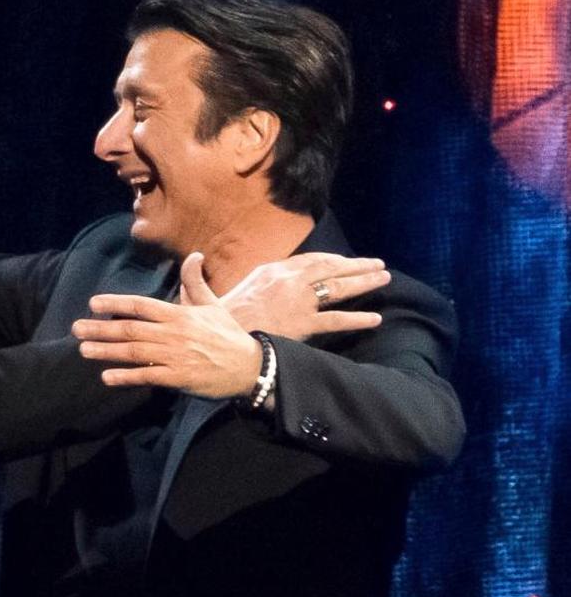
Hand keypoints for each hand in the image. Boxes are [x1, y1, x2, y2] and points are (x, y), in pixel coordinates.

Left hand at [72, 253, 261, 396]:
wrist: (249, 366)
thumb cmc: (227, 335)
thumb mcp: (212, 305)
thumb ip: (195, 282)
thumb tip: (194, 255)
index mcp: (179, 314)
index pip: (141, 305)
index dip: (116, 303)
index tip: (94, 303)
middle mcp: (173, 333)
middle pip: (131, 328)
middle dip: (101, 328)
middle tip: (76, 328)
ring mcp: (175, 356)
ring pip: (134, 352)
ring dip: (107, 351)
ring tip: (83, 349)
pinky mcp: (178, 377)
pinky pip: (147, 376)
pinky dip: (126, 377)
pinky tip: (107, 377)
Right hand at [220, 252, 387, 339]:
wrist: (221, 335)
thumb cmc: (220, 316)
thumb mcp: (219, 288)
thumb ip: (230, 277)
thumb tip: (214, 263)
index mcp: (271, 271)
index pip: (309, 260)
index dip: (331, 260)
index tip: (345, 262)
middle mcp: (289, 281)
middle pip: (329, 268)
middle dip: (356, 265)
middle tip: (377, 265)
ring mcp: (298, 302)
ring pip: (338, 288)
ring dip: (363, 282)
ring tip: (383, 279)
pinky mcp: (303, 324)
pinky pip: (336, 320)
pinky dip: (357, 319)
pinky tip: (374, 319)